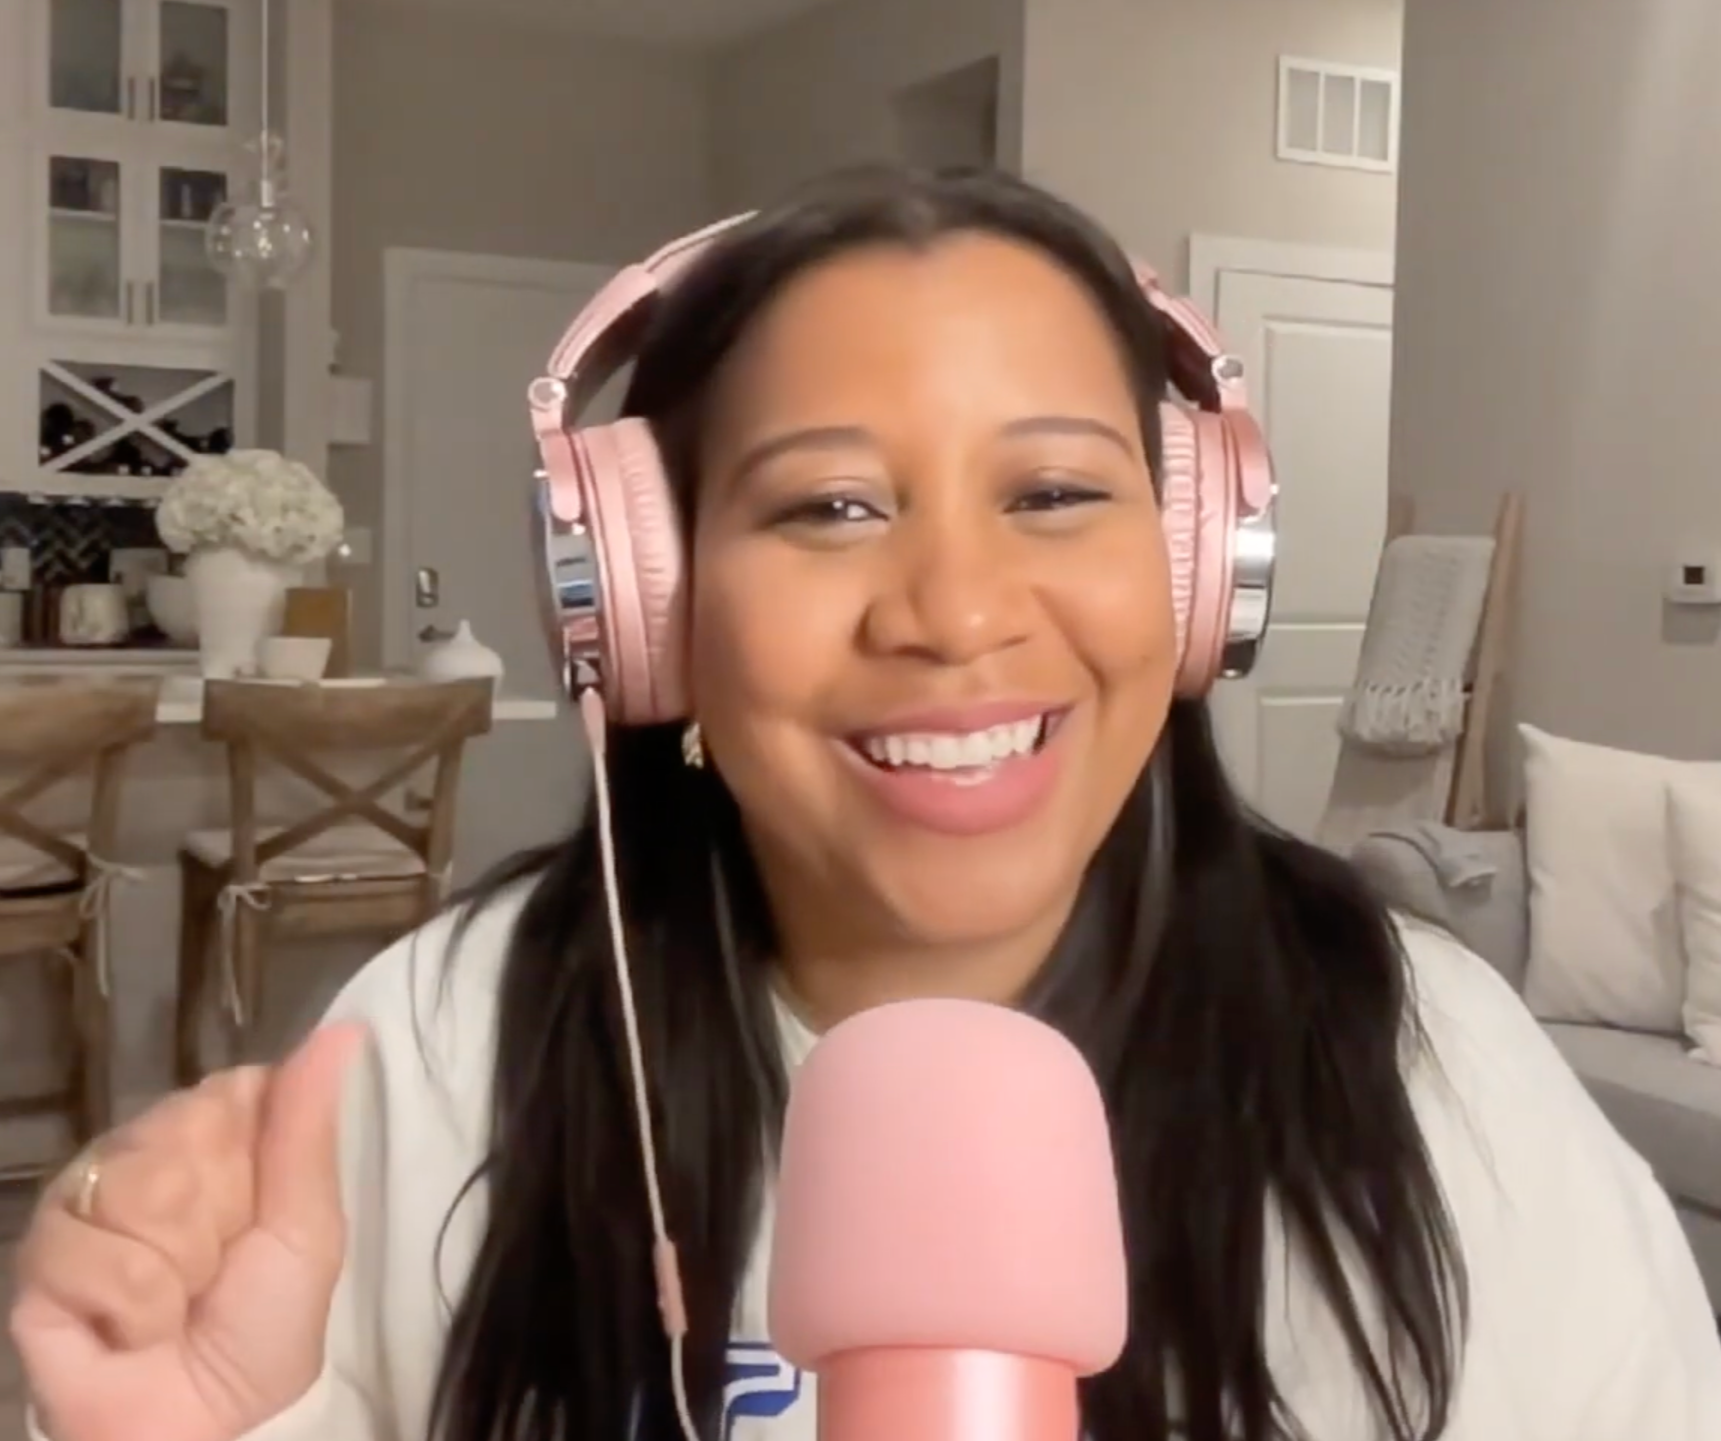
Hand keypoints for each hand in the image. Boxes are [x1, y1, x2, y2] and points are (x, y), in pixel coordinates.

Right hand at [7, 1024, 366, 1440]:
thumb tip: (345, 1029)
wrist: (209, 1424)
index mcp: (218, 1139)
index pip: (233, 1090)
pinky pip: (88, 1247)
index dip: (254, 1156)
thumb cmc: (266, 1327)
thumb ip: (308, 1125)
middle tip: (218, 1272)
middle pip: (186, 1129)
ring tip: (177, 1305)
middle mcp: (148, 1155)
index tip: (261, 1210)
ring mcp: (89, 1201)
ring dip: (176, 1265)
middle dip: (217, 1216)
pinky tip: (130, 1330)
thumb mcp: (307, 1228)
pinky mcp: (41, 1255)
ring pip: (140, 1184)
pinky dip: (129, 1303)